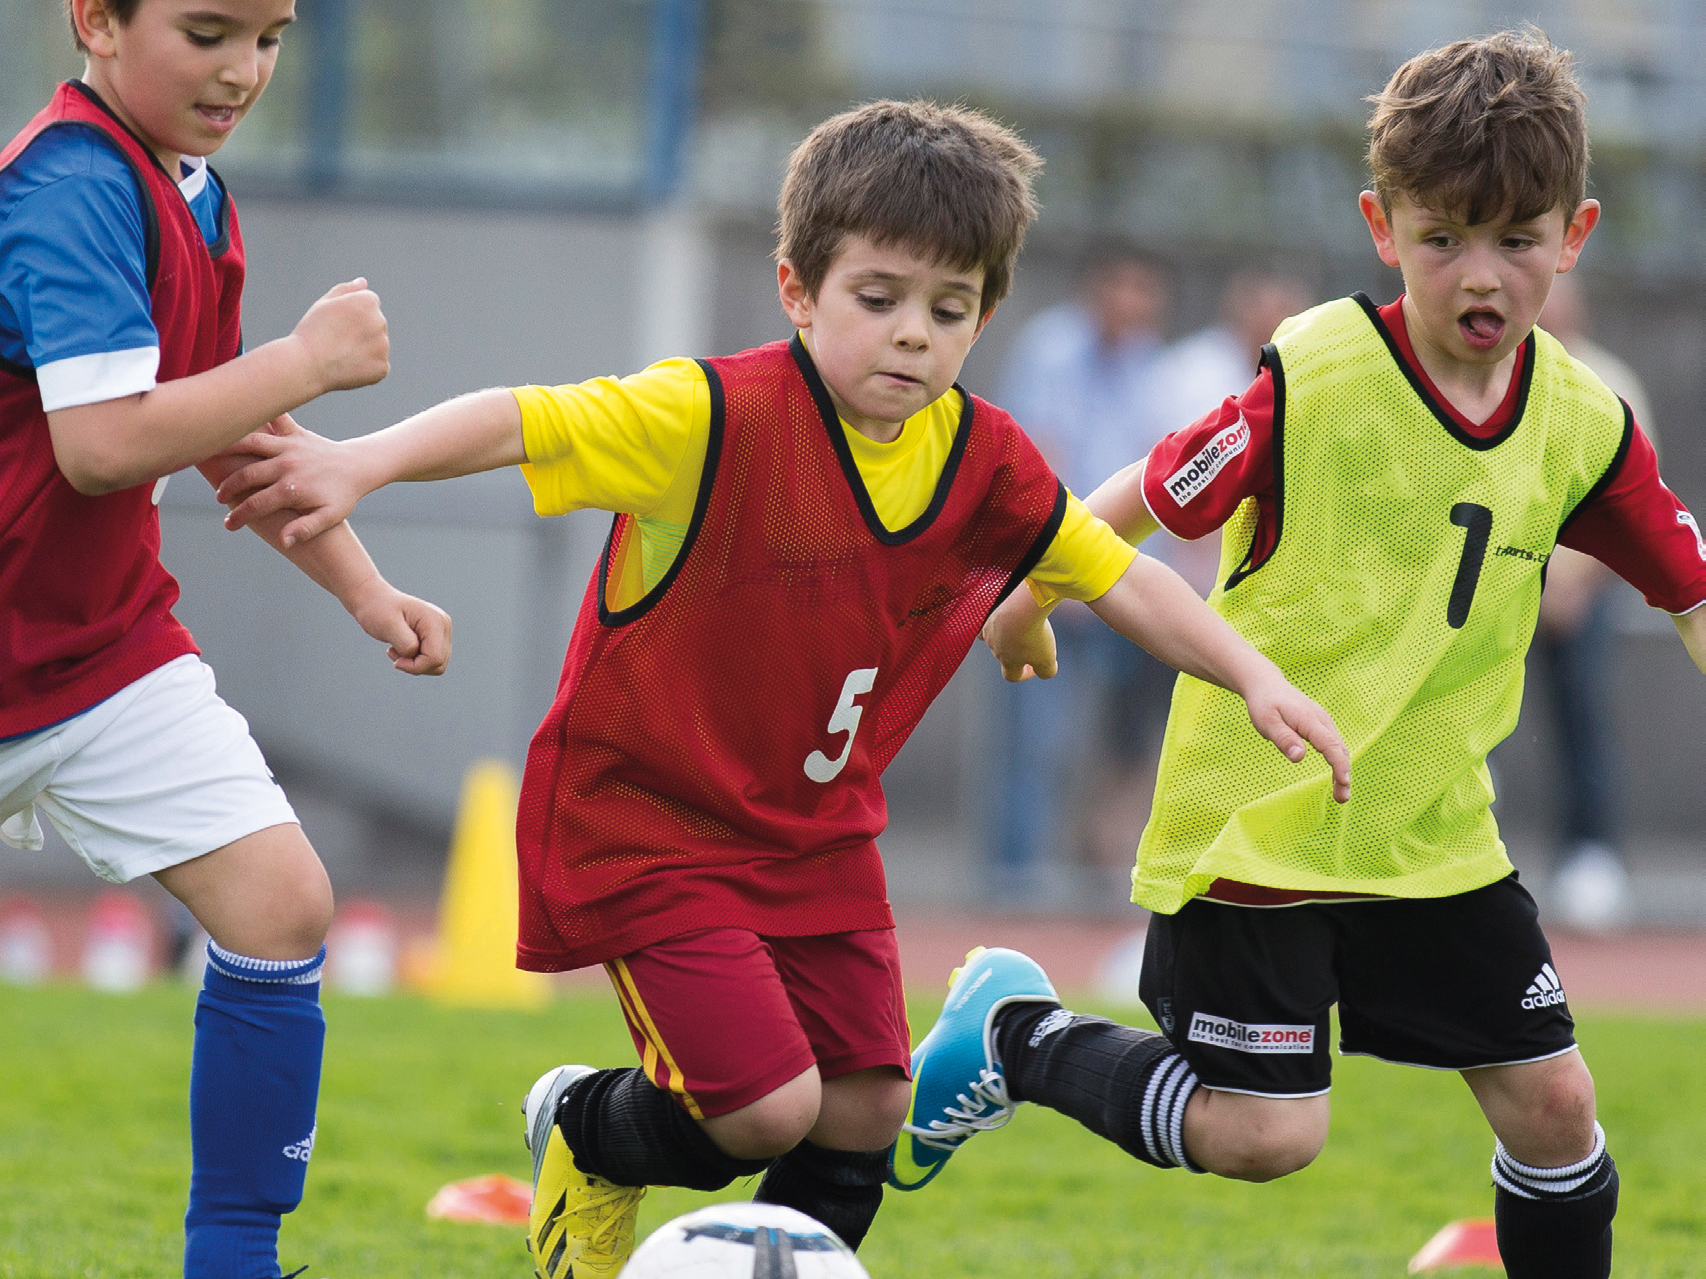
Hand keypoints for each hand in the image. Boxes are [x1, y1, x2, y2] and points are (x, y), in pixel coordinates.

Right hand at [216, 422, 366, 545]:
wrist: (359, 467)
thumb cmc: (342, 497)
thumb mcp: (329, 518)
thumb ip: (306, 529)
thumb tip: (284, 542)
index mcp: (292, 488)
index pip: (256, 504)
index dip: (239, 516)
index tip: (229, 525)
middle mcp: (287, 465)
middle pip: (247, 474)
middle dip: (228, 487)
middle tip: (219, 497)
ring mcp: (289, 446)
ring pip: (251, 443)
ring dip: (229, 448)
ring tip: (211, 456)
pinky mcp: (294, 432)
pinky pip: (274, 418)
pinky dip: (259, 414)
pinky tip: (237, 411)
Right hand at [292, 278, 388, 394]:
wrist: (306, 365)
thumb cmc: (312, 332)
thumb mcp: (324, 303)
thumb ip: (346, 290)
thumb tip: (363, 282)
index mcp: (368, 302)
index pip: (369, 303)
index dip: (351, 313)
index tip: (337, 323)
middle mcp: (380, 322)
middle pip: (375, 323)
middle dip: (361, 330)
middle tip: (337, 340)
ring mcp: (383, 346)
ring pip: (377, 345)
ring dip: (364, 348)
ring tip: (341, 354)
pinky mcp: (382, 367)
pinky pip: (378, 365)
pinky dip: (366, 367)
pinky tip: (347, 367)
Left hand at [352, 584, 452, 674]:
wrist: (375, 600)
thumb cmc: (379, 609)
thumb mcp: (388, 625)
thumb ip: (405, 642)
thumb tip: (415, 653)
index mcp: (435, 620)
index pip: (435, 657)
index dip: (416, 666)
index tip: (396, 660)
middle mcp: (443, 625)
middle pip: (439, 663)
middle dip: (415, 665)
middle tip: (395, 653)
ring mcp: (441, 632)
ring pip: (437, 664)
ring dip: (414, 664)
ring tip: (397, 649)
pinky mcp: (436, 638)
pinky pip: (431, 661)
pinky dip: (415, 661)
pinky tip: (401, 648)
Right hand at [982, 609, 1057, 681]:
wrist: (1023, 608)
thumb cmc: (1035, 635)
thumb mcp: (1048, 659)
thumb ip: (1046, 672)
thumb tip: (1043, 673)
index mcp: (1008, 662)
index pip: (1012, 676)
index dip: (1024, 674)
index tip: (1035, 666)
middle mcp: (996, 650)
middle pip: (1005, 657)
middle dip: (1018, 654)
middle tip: (1033, 643)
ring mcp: (990, 633)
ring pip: (995, 640)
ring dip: (1008, 637)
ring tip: (1022, 628)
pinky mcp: (989, 616)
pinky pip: (986, 625)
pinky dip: (994, 625)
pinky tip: (1003, 620)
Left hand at [1242, 671, 1351, 802]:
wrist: (1266, 684)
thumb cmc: (1264, 704)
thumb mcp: (1267, 722)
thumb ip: (1283, 739)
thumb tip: (1299, 758)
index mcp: (1310, 720)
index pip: (1331, 745)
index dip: (1339, 766)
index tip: (1343, 784)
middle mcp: (1322, 720)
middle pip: (1340, 749)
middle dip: (1344, 774)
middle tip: (1342, 799)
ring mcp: (1323, 722)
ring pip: (1340, 748)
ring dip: (1343, 770)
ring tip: (1340, 795)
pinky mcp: (1320, 725)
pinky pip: (1334, 744)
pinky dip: (1338, 761)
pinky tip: (1336, 777)